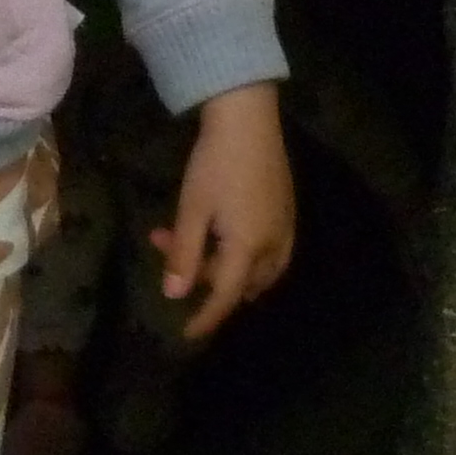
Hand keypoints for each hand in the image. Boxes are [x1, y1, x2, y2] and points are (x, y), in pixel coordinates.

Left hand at [153, 84, 296, 345]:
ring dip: (225, 267)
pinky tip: (222, 234)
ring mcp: (286, 228)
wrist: (249, 120)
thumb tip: (174, 295)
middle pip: (241, 283)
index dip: (205, 318)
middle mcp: (274, 245)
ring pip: (258, 270)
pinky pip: (270, 252)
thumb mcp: (191, 210)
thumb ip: (183, 255)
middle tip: (168, 245)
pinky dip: (244, 255)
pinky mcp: (287, 211)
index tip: (186, 334)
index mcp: (249, 249)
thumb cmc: (214, 164)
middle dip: (206, 278)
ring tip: (192, 244)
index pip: (225, 298)